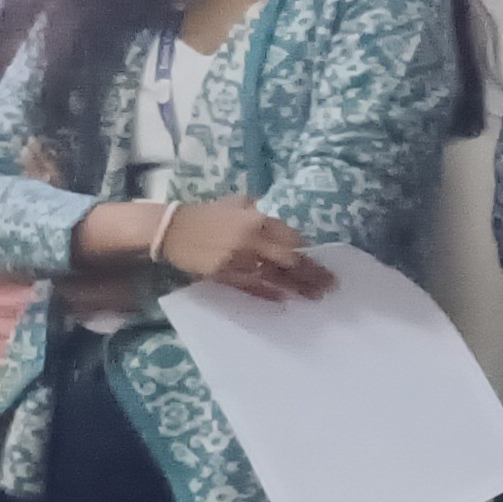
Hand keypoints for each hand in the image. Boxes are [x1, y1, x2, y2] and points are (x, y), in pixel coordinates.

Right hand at [156, 197, 329, 301]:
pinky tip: (284, 299)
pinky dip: (268, 293)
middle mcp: (251, 239)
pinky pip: (250, 286)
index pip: (292, 238)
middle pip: (289, 259)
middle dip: (312, 273)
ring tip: (315, 297)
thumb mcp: (238, 202)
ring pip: (274, 276)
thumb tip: (282, 226)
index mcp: (257, 219)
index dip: (308, 252)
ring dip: (296, 287)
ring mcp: (237, 259)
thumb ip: (261, 210)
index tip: (322, 262)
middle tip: (330, 285)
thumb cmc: (207, 213)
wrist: (171, 229)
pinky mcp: (222, 274)